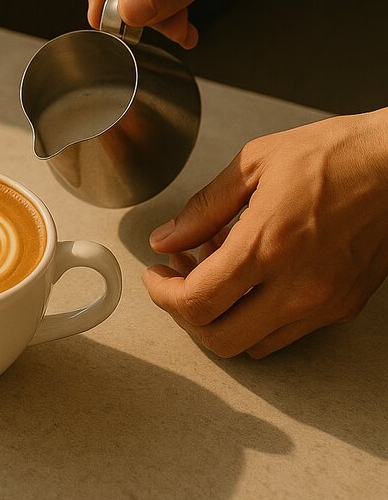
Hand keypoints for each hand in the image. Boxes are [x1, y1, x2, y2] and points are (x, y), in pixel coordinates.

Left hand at [141, 111, 387, 357]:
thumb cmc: (333, 155)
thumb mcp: (255, 163)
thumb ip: (204, 207)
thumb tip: (166, 239)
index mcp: (268, 244)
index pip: (197, 301)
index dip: (163, 294)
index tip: (156, 276)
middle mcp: (297, 286)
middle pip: (220, 339)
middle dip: (185, 315)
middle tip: (176, 282)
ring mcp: (324, 303)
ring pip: (254, 344)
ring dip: (222, 318)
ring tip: (215, 274)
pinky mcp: (343, 307)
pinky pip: (287, 333)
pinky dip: (258, 316)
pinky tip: (253, 277)